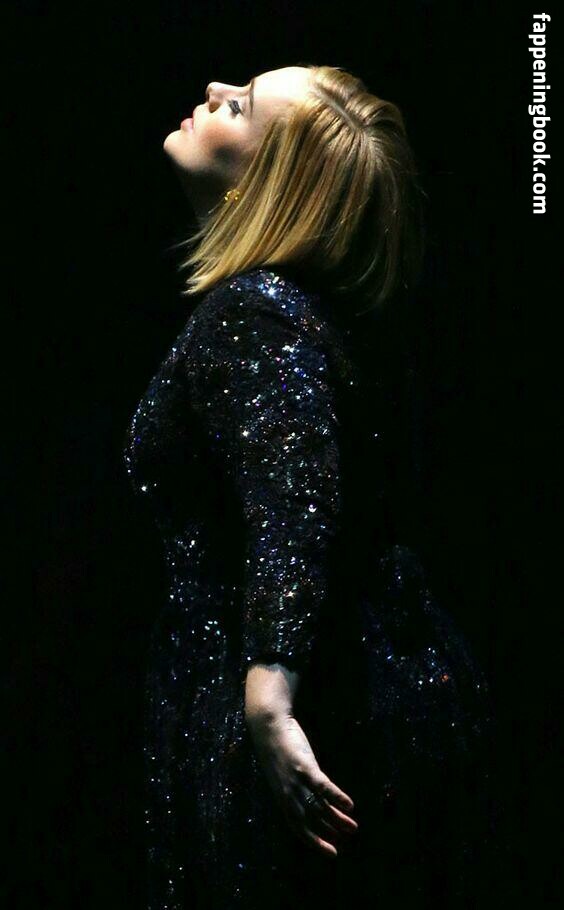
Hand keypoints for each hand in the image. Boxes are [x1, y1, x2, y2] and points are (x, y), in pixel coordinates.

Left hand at [245, 711, 357, 856]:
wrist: (267, 726)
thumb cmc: (275, 748)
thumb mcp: (281, 773)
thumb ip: (293, 787)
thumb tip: (309, 799)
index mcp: (281, 796)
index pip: (297, 826)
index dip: (314, 841)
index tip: (331, 852)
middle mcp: (288, 793)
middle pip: (311, 819)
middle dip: (329, 832)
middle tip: (346, 841)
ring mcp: (296, 781)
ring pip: (319, 806)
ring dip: (337, 818)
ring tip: (354, 827)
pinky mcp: (304, 767)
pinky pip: (323, 787)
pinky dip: (337, 797)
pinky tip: (351, 805)